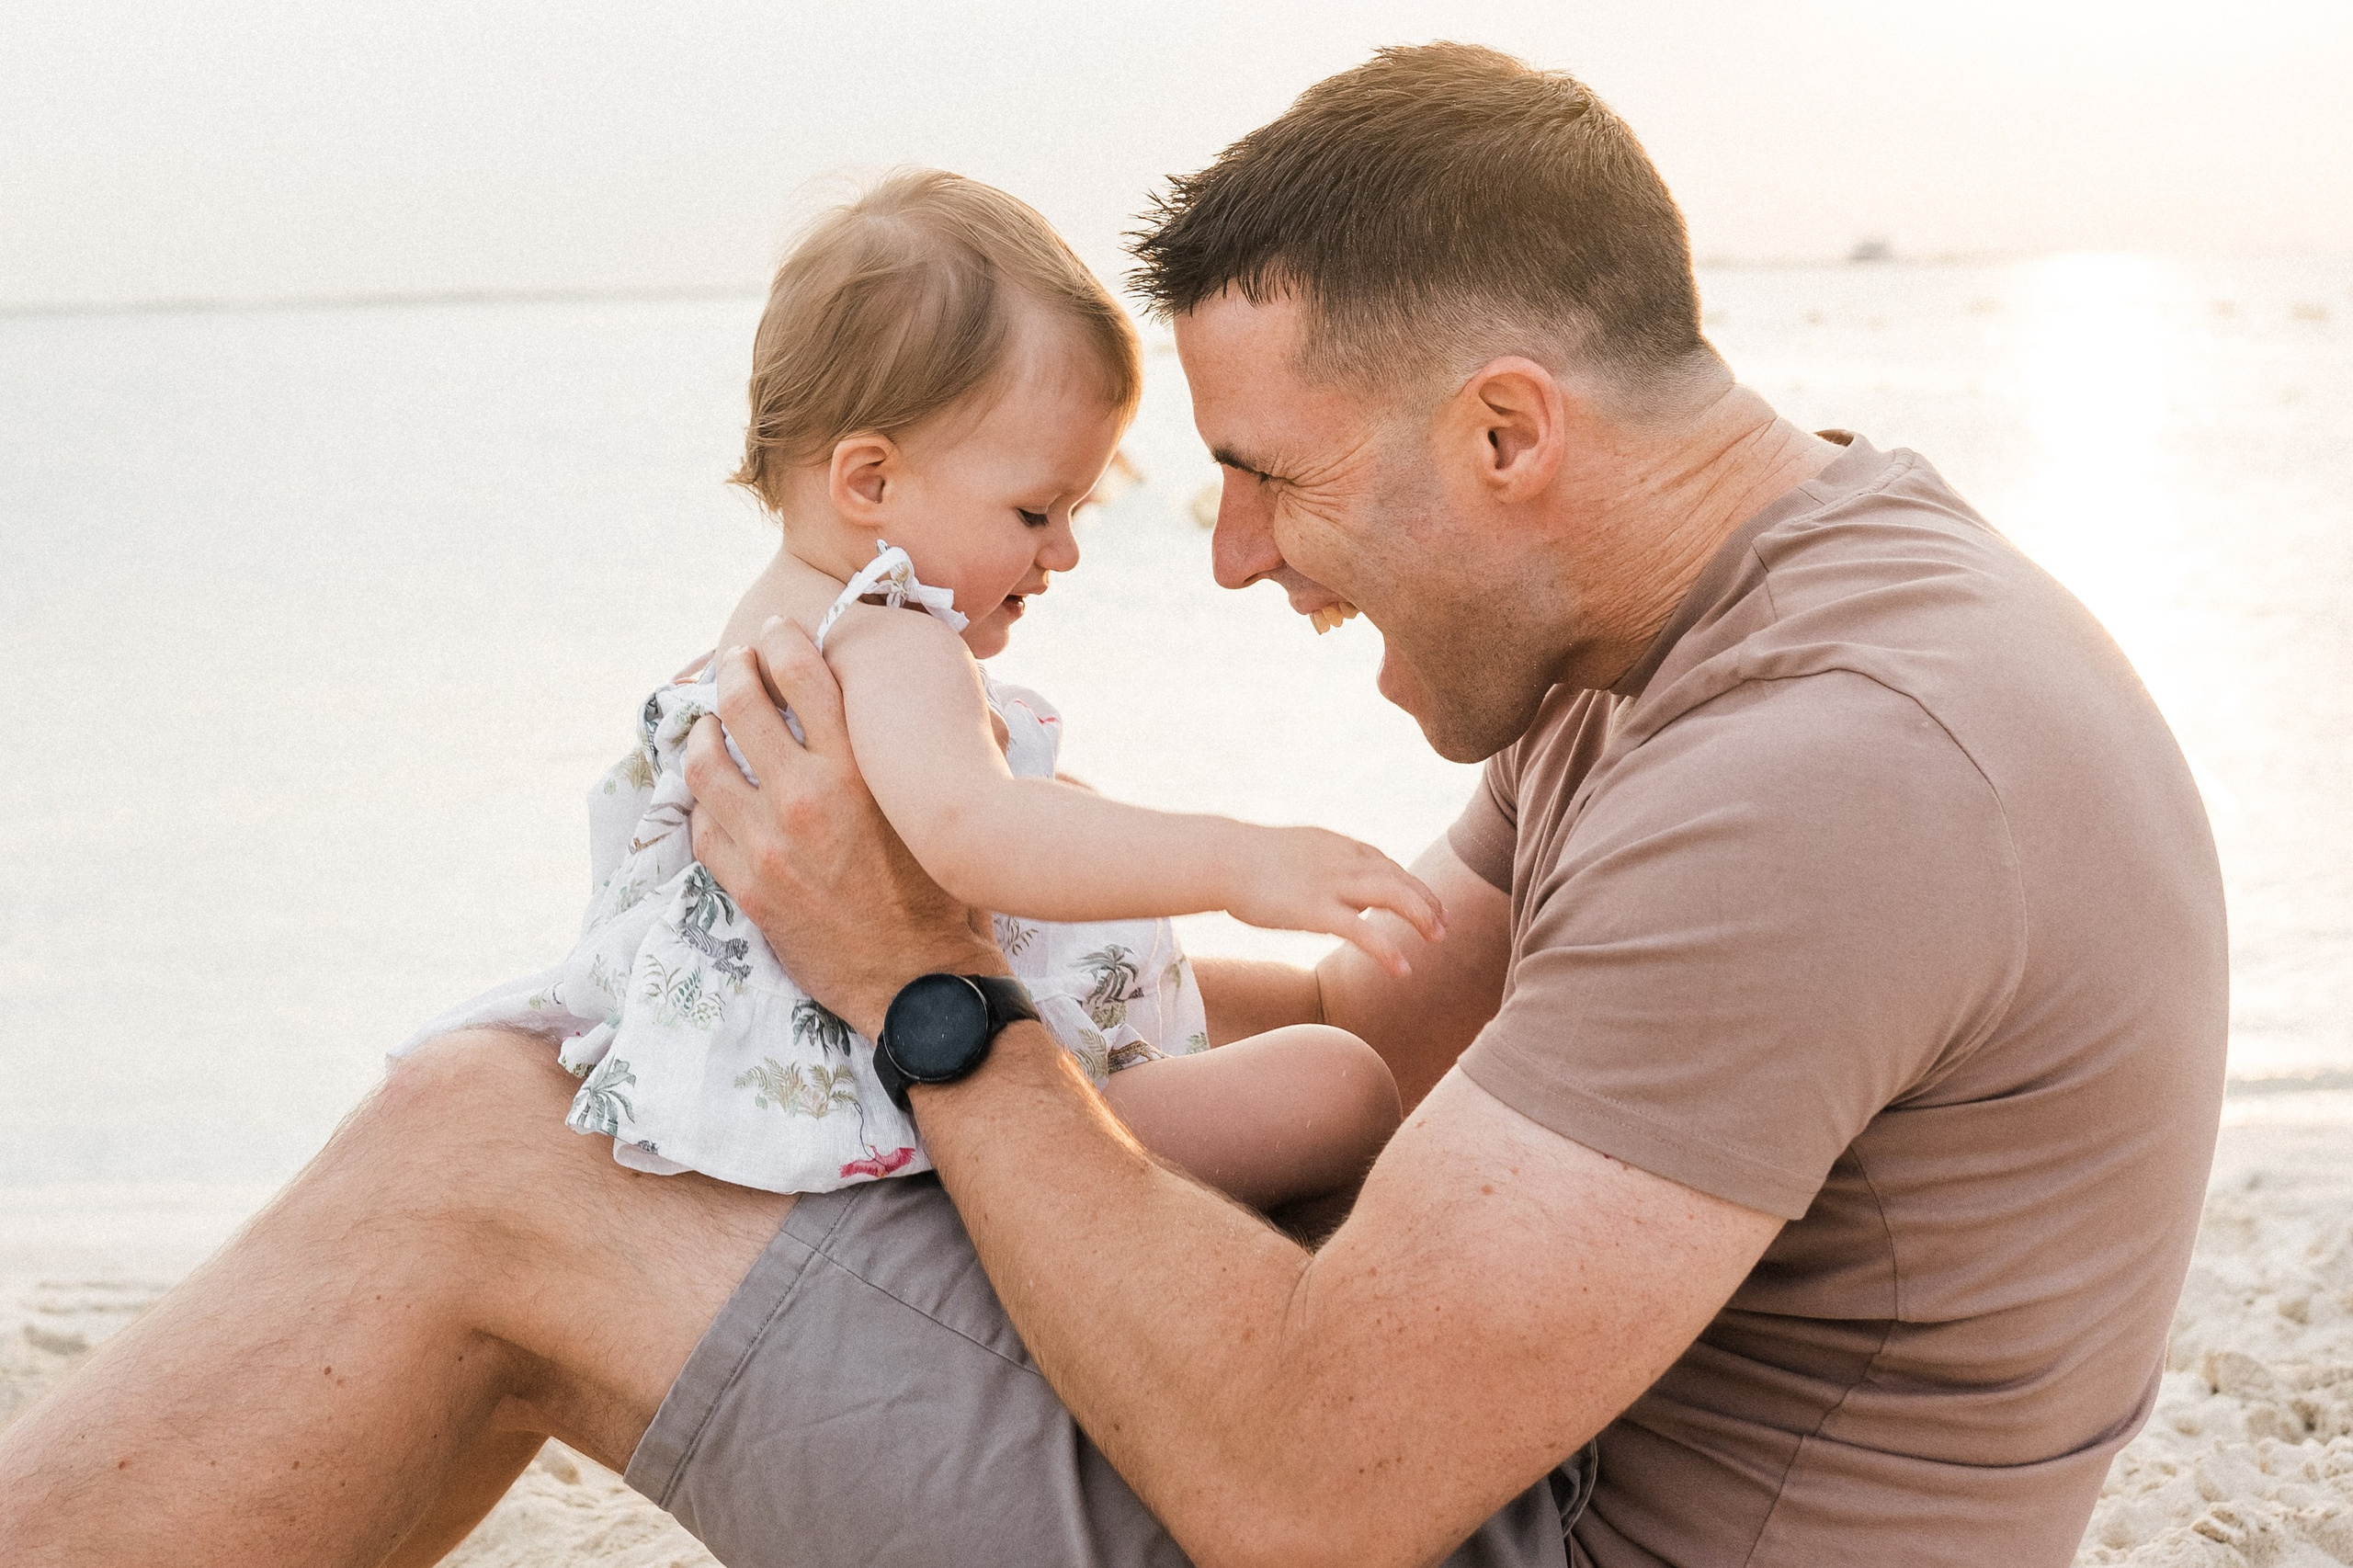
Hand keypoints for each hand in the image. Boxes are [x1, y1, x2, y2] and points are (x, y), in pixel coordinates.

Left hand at [685, 617, 1002, 1038]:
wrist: (921, 980)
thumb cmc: (946, 891)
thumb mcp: (941, 808)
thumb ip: (932, 750)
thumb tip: (946, 695)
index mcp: (859, 769)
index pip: (800, 673)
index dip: (780, 640)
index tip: (775, 632)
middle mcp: (807, 798)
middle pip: (739, 705)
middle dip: (731, 672)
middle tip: (733, 664)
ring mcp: (769, 845)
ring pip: (704, 765)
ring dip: (703, 736)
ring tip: (711, 729)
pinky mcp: (747, 889)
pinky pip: (702, 828)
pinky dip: (705, 805)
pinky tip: (716, 799)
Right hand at [1225, 827, 1445, 977]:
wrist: (1222, 858)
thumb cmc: (1248, 859)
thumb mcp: (1295, 853)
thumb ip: (1320, 864)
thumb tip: (1330, 883)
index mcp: (1337, 846)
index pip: (1386, 864)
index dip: (1412, 884)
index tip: (1429, 904)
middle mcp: (1343, 861)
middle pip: (1399, 877)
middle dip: (1426, 901)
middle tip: (1444, 926)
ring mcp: (1331, 884)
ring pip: (1392, 895)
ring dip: (1421, 916)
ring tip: (1438, 939)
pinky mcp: (1315, 911)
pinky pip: (1361, 932)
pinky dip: (1387, 949)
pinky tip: (1402, 969)